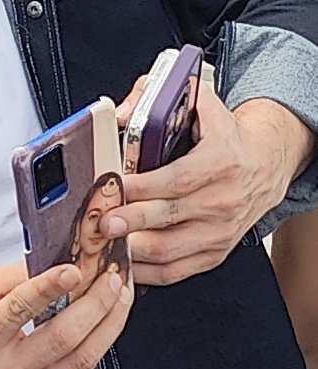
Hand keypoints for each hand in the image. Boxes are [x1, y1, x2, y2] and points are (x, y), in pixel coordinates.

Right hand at [0, 262, 131, 368]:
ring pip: (81, 359)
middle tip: (114, 277)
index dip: (50, 287)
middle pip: (63, 337)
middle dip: (96, 303)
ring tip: (120, 296)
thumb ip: (11, 278)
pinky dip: (96, 343)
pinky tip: (104, 322)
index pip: (20, 309)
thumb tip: (52, 262)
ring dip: (108, 324)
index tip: (74, 269)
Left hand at [105, 85, 312, 285]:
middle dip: (131, 221)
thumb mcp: (200, 103)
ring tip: (105, 243)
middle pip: (169, 217)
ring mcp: (220, 231)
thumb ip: (155, 97)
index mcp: (220, 163)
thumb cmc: (225, 135)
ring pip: (171, 249)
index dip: (142, 187)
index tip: (114, 187)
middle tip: (102, 221)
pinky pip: (178, 270)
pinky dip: (148, 271)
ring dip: (134, 250)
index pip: (176, 180)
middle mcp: (223, 200)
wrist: (265, 164)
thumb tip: (118, 113)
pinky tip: (124, 263)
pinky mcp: (215, 252)